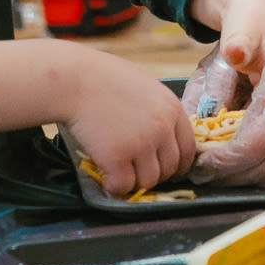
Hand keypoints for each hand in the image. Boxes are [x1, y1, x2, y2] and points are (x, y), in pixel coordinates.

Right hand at [60, 48, 195, 198]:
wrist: (75, 81)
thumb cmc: (105, 79)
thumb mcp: (146, 86)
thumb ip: (159, 111)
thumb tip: (163, 136)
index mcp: (172, 109)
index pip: (189, 149)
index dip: (178, 163)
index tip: (166, 168)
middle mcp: (162, 128)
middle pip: (171, 168)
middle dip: (155, 173)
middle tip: (137, 170)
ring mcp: (142, 144)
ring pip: (149, 181)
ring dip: (135, 180)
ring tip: (119, 170)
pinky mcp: (118, 157)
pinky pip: (124, 185)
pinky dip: (115, 185)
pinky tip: (106, 175)